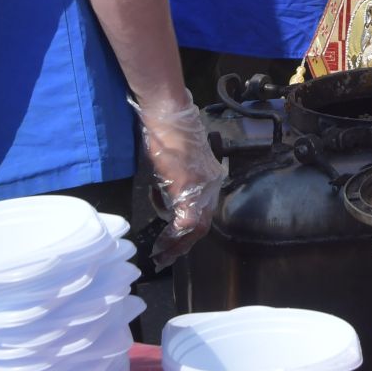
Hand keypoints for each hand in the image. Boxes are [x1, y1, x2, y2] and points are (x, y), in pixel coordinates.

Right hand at [131, 89, 228, 265]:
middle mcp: (211, 185)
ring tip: (161, 253)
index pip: (205, 211)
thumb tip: (165, 194)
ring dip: (178, 244)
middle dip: (185, 244)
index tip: (177, 241)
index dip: (191, 230)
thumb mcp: (176, 160)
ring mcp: (201, 187)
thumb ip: (177, 179)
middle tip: (167, 257)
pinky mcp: (187, 189)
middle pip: (204, 224)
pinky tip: (160, 246)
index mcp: (210, 177)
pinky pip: (184, 223)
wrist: (168, 113)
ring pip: (196, 227)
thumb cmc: (167, 130)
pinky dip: (172, 237)